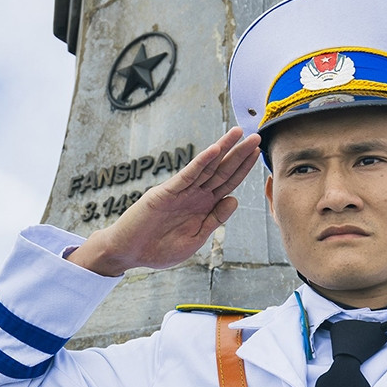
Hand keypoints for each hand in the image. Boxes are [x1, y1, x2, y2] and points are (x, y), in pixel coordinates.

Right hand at [68, 128, 261, 276]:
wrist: (129, 253)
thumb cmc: (158, 249)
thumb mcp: (195, 239)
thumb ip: (214, 220)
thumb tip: (234, 199)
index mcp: (203, 206)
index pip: (228, 183)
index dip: (243, 168)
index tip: (257, 153)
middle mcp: (194, 195)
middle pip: (221, 171)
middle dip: (240, 154)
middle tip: (256, 136)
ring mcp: (180, 192)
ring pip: (207, 167)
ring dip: (223, 150)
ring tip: (239, 133)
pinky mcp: (165, 193)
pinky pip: (187, 176)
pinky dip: (201, 163)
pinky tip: (214, 151)